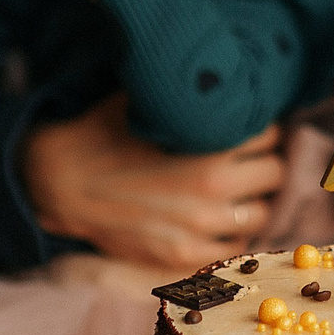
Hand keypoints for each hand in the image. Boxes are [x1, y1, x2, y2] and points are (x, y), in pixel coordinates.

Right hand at [22, 95, 283, 272]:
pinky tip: (215, 219)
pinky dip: (231, 233)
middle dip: (262, 162)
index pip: (268, 133)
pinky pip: (234, 247)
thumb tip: (228, 78)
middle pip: (275, 172)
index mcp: (207, 145)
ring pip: (261, 213)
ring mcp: (198, 228)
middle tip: (244, 159)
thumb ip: (193, 96)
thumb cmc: (103, 133)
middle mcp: (211, 189)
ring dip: (251, 199)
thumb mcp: (149, 101)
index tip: (245, 130)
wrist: (58, 182)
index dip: (257, 128)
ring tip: (233, 190)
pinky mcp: (183, 255)